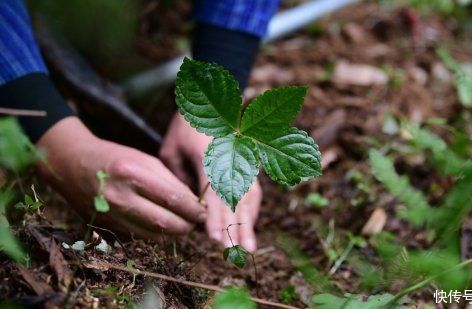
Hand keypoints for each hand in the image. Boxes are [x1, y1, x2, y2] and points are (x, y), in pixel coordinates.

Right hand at [37, 117, 205, 240]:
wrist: (71, 164)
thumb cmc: (115, 157)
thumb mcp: (144, 160)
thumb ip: (170, 181)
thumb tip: (193, 203)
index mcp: (132, 173)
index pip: (173, 199)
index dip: (193, 209)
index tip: (204, 211)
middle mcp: (120, 196)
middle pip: (165, 222)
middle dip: (187, 225)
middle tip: (197, 222)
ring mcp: (111, 214)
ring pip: (153, 234)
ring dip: (173, 233)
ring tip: (184, 225)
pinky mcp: (106, 226)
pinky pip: (138, 235)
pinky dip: (155, 233)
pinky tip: (163, 226)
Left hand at [160, 113, 261, 250]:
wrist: (209, 102)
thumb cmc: (184, 129)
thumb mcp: (172, 151)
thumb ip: (179, 181)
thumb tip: (189, 209)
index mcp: (210, 154)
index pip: (215, 191)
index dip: (215, 216)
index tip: (214, 238)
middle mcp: (232, 159)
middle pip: (235, 198)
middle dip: (234, 227)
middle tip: (234, 252)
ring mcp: (243, 161)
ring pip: (248, 197)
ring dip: (247, 224)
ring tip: (247, 248)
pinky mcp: (248, 165)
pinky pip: (252, 192)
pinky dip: (251, 212)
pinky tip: (248, 230)